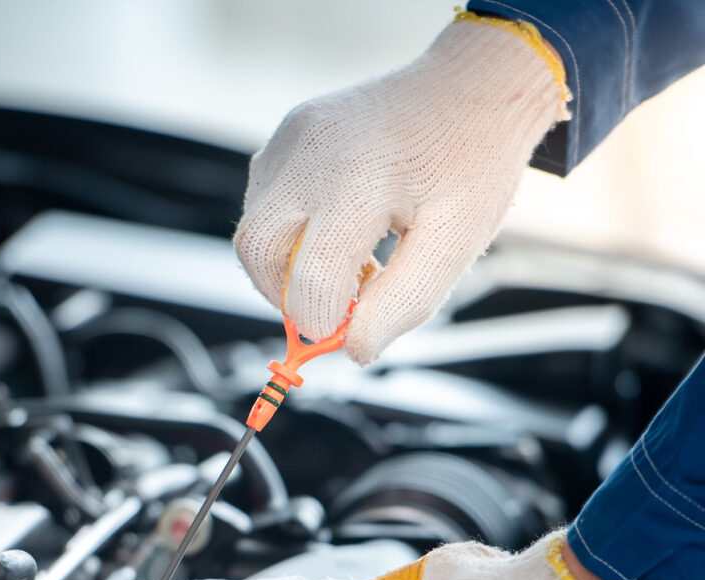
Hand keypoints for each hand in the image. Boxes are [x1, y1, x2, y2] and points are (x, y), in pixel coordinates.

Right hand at [235, 17, 568, 364]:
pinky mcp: (286, 134)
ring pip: (253, 229)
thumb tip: (353, 350)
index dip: (324, 322)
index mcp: (358, 181)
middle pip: (256, 251)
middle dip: (285, 296)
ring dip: (287, 266)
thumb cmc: (471, 164)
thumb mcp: (455, 243)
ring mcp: (291, 138)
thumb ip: (403, 303)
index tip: (348, 332)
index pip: (311, 279)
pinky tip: (339, 233)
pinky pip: (264, 201)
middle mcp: (310, 154)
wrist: (474, 82)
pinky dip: (289, 233)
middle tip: (331, 308)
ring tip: (349, 265)